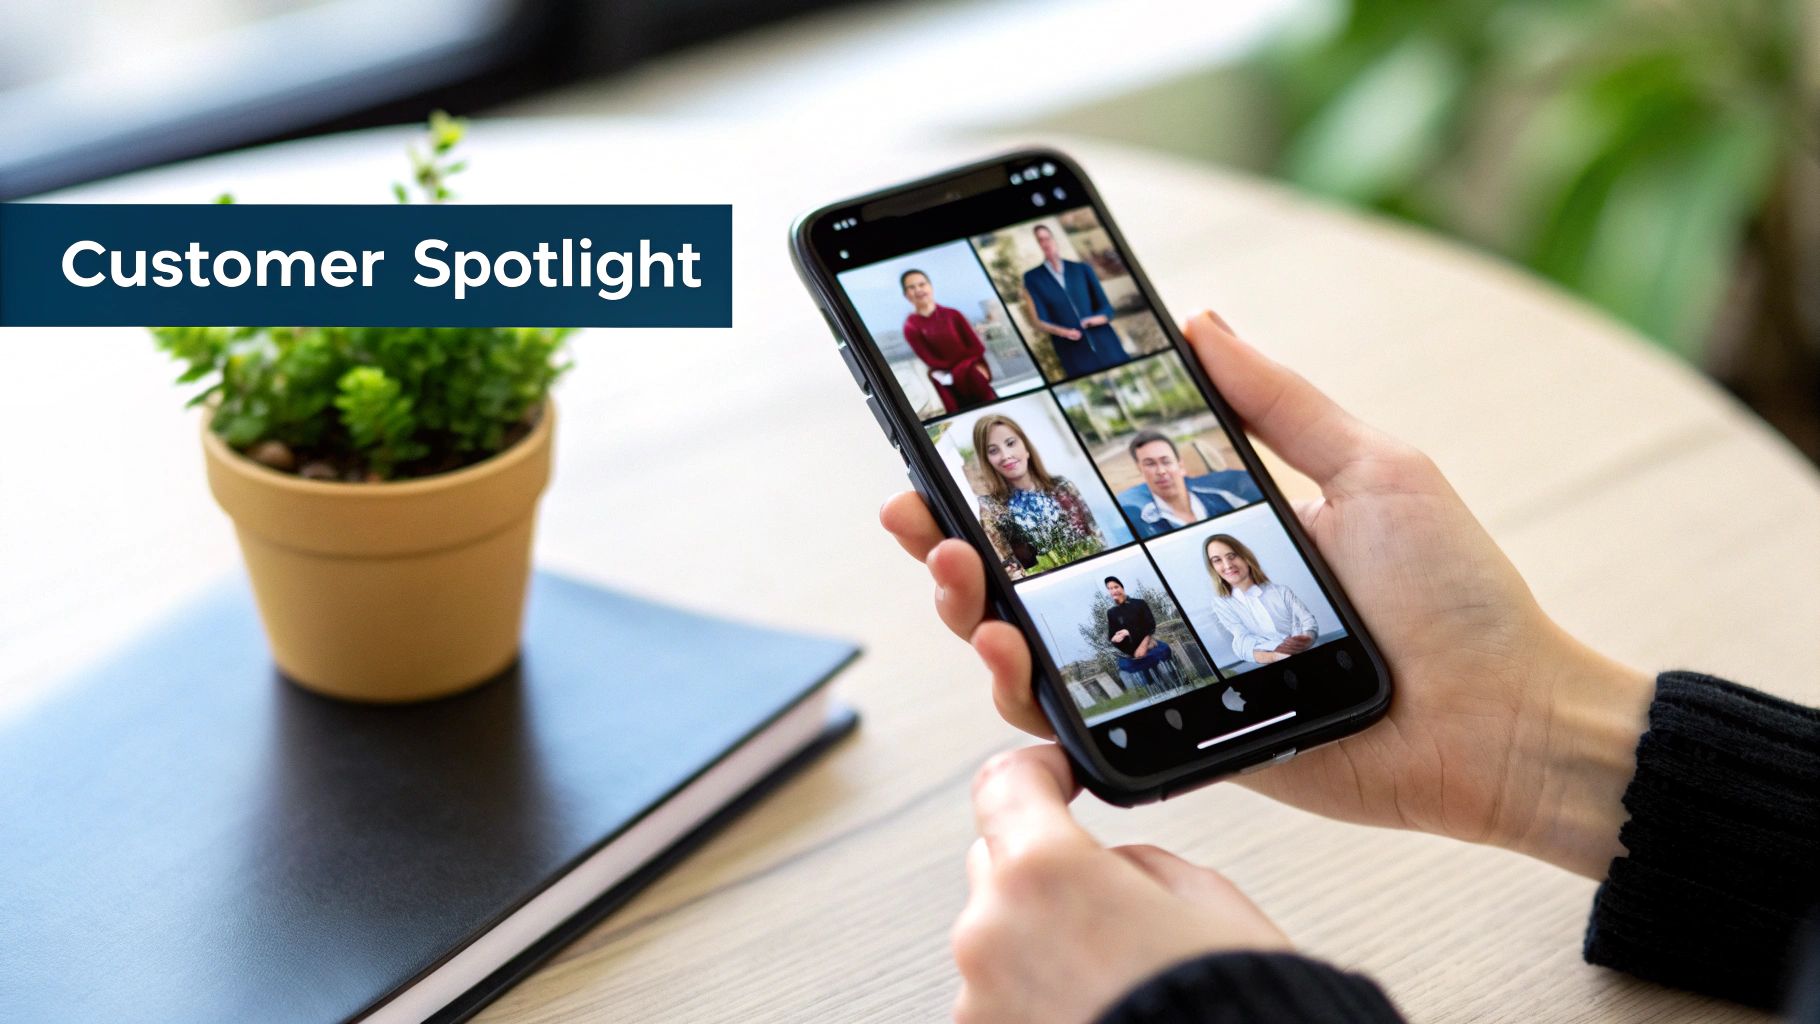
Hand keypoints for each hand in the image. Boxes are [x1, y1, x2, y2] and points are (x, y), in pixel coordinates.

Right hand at [881, 311, 1654, 878]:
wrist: (1505, 720)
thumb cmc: (1456, 596)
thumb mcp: (1371, 466)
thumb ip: (1277, 403)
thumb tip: (1198, 320)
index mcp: (1207, 531)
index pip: (1085, 499)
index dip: (1013, 473)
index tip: (953, 438)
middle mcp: (1173, 601)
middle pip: (1037, 573)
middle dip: (958, 538)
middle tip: (917, 508)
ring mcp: (1169, 674)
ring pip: (1036, 648)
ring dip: (973, 610)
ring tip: (954, 573)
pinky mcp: (1179, 740)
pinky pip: (1084, 721)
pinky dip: (1027, 698)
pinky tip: (1002, 658)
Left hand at [954, 744, 1288, 1023]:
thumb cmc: (1228, 1011)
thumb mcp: (1207, 901)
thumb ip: (1139, 862)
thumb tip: (1114, 867)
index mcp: (1044, 871)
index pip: (1005, 783)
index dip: (1038, 772)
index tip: (1059, 778)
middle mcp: (990, 933)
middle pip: (998, 864)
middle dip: (1045, 869)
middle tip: (1111, 902)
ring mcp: (978, 1001)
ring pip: (1000, 940)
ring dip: (1042, 944)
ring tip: (1118, 981)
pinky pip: (1003, 1000)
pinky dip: (1038, 998)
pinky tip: (1099, 1013)